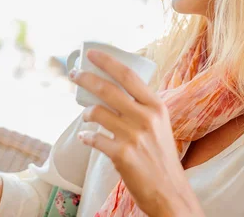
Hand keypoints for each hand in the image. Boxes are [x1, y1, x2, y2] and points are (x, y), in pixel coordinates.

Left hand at [70, 49, 202, 215]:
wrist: (170, 191)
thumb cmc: (162, 156)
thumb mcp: (160, 124)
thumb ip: (143, 107)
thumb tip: (115, 89)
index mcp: (157, 106)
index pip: (128, 75)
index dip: (107, 62)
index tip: (90, 54)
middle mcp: (146, 117)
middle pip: (108, 89)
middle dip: (86, 79)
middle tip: (74, 74)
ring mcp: (134, 136)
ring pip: (97, 112)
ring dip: (87, 113)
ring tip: (86, 116)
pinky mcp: (122, 155)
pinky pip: (94, 138)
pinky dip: (86, 137)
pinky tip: (86, 138)